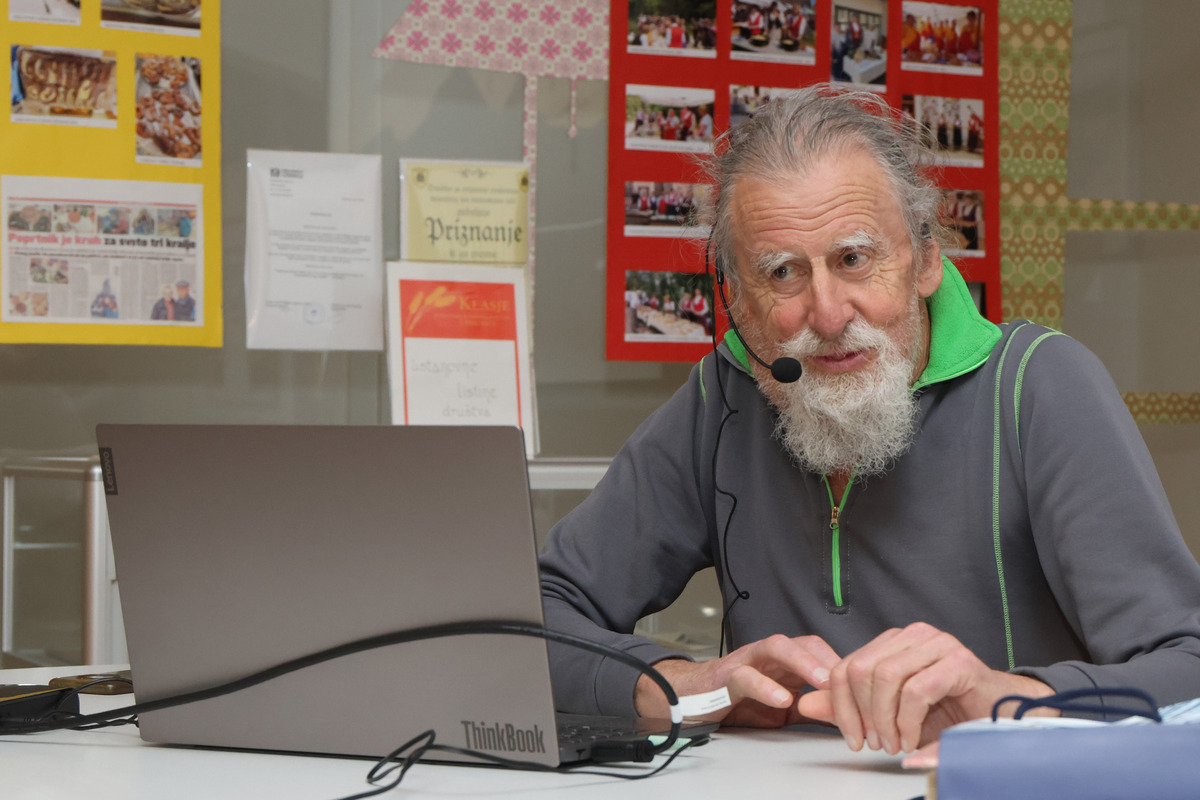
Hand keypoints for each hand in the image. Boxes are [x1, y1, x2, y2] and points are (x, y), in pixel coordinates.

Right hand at [635, 634, 839, 726]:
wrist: (694, 699)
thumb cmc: (739, 699)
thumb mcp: (783, 708)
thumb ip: (810, 710)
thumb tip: (846, 719)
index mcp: (785, 660)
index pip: (819, 651)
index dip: (841, 664)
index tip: (862, 684)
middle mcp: (769, 655)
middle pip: (803, 643)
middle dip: (827, 658)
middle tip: (849, 678)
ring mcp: (748, 661)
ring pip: (776, 648)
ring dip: (801, 662)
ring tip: (820, 682)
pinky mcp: (727, 676)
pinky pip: (747, 676)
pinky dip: (765, 687)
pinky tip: (782, 699)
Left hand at [795, 622, 1056, 753]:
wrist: (1002, 716)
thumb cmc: (948, 713)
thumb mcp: (889, 714)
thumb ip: (848, 708)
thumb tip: (804, 705)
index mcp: (893, 641)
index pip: (845, 665)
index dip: (839, 705)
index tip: (852, 737)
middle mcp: (913, 634)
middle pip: (860, 669)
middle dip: (860, 714)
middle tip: (874, 744)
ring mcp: (937, 643)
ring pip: (885, 677)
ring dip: (884, 720)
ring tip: (893, 743)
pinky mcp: (958, 662)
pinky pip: (916, 690)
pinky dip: (907, 722)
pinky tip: (910, 739)